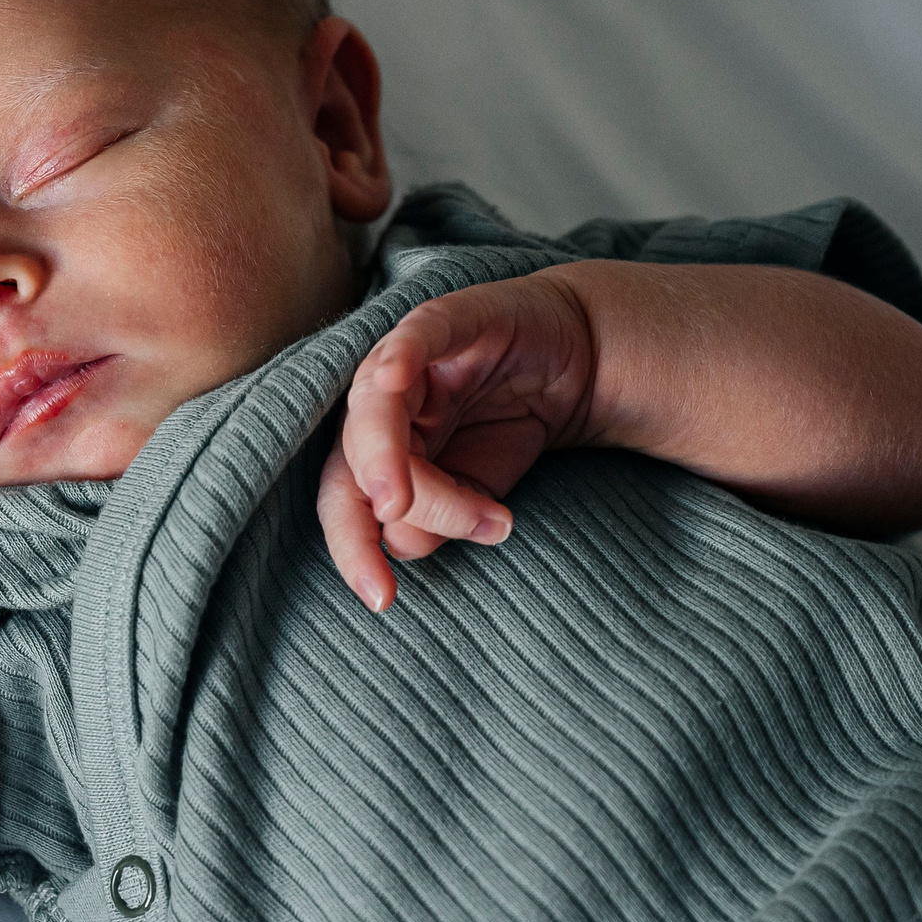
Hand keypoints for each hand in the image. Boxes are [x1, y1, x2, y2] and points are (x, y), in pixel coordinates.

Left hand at [318, 273, 595, 610]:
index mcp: (376, 452)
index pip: (344, 503)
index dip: (354, 551)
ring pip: (376, 412)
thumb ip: (436, 520)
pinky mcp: (439, 322)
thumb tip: (402, 549)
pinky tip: (394, 381)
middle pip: (351, 462)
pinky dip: (397, 360)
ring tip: (475, 509)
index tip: (382, 598)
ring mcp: (403, 361)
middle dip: (382, 504)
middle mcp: (377, 408)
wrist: (577, 361)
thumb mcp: (477, 492)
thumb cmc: (514, 424)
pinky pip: (409, 341)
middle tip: (406, 522)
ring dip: (403, 461)